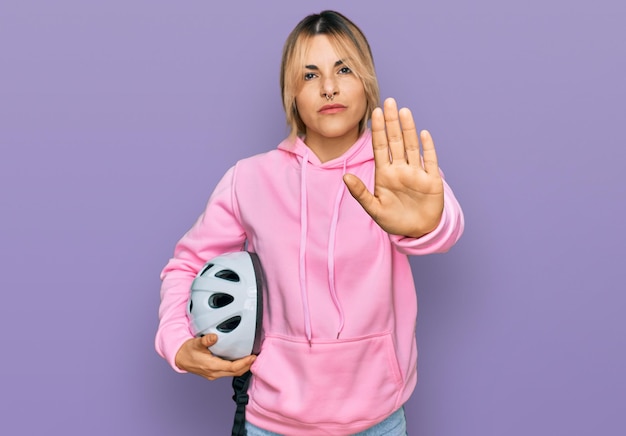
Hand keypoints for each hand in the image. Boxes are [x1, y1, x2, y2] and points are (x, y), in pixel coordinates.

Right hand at [174, 334, 255, 380]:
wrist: (179, 359)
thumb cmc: (187, 351)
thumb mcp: (195, 343)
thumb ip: (205, 340)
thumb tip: (214, 337)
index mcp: (211, 366)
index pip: (232, 367)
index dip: (244, 363)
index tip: (252, 357)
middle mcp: (214, 373)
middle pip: (235, 372)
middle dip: (247, 366)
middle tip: (255, 357)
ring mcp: (214, 374)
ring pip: (232, 374)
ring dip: (242, 368)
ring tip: (251, 359)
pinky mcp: (214, 373)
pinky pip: (228, 373)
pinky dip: (236, 368)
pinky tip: (240, 361)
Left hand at [343, 97, 443, 237]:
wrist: (418, 232)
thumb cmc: (394, 220)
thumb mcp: (374, 209)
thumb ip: (360, 193)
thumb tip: (344, 178)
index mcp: (385, 174)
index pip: (381, 147)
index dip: (378, 130)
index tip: (375, 112)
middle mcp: (401, 169)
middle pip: (395, 141)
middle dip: (392, 122)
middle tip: (388, 101)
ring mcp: (417, 173)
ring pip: (411, 146)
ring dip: (408, 129)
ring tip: (403, 111)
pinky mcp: (432, 180)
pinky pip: (430, 161)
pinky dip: (427, 148)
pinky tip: (423, 133)